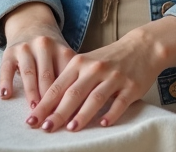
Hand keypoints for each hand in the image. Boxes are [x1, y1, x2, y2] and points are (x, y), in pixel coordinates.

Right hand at [0, 2, 74, 108]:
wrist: (32, 25)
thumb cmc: (52, 52)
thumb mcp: (64, 58)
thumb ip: (69, 78)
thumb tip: (77, 109)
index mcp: (62, 49)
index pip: (66, 76)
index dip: (67, 96)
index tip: (68, 114)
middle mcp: (44, 46)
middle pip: (47, 76)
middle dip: (49, 99)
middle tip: (51, 118)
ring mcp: (26, 47)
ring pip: (29, 73)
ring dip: (31, 93)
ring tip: (33, 110)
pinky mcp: (10, 51)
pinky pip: (7, 68)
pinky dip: (6, 81)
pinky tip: (6, 95)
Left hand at [27, 16, 175, 131]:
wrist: (142, 46)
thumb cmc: (109, 58)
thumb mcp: (87, 63)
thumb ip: (70, 81)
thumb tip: (48, 106)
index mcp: (80, 63)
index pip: (58, 86)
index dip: (44, 104)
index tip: (32, 119)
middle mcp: (95, 68)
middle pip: (73, 93)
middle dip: (58, 112)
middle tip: (45, 128)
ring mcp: (114, 77)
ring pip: (95, 97)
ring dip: (82, 114)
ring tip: (70, 128)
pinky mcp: (131, 86)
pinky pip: (120, 102)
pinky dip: (111, 113)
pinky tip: (103, 124)